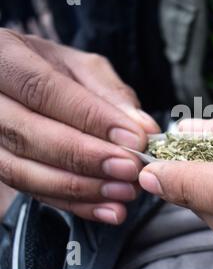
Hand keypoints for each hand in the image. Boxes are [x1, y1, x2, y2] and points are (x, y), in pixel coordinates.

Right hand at [0, 28, 158, 223]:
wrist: (15, 82)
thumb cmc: (49, 68)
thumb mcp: (80, 67)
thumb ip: (111, 94)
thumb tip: (142, 128)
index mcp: (3, 60)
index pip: (44, 91)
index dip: (92, 118)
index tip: (133, 138)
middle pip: (30, 136)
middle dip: (87, 157)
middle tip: (130, 168)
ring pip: (24, 172)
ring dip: (80, 187)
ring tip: (122, 191)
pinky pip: (31, 192)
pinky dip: (72, 204)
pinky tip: (105, 207)